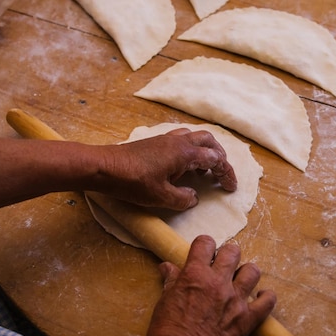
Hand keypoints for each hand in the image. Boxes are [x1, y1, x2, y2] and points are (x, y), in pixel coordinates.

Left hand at [96, 129, 236, 210]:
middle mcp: (179, 141)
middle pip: (209, 141)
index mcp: (185, 153)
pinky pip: (182, 139)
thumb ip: (183, 198)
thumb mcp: (161, 197)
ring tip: (204, 169)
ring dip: (205, 150)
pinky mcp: (156, 142)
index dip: (226, 173)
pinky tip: (183, 165)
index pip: (215, 159)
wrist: (104, 167)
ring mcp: (166, 139)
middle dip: (219, 156)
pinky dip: (190, 149)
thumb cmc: (133, 182)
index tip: (230, 187)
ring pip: (195, 137)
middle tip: (221, 173)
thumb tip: (193, 197)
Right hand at [132, 235, 275, 335]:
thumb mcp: (164, 300)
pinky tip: (260, 298)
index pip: (205, 243)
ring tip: (241, 281)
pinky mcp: (247, 319)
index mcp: (195, 274)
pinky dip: (266, 298)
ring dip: (247, 273)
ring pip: (252, 271)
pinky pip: (267, 301)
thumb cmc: (167, 332)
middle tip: (223, 266)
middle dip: (228, 255)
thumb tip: (167, 267)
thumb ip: (171, 280)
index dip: (206, 245)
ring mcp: (235, 300)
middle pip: (232, 252)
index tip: (206, 252)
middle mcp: (217, 282)